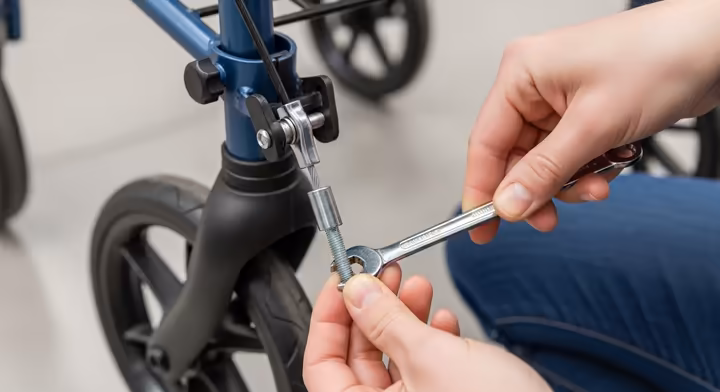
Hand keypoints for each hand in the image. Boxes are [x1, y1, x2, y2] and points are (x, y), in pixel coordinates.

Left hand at [303, 268, 550, 391]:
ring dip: (404, 316)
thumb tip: (355, 291)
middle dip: (373, 307)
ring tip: (419, 286)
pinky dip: (430, 338)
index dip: (328, 316)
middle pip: (357, 356)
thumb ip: (387, 321)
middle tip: (385, 273)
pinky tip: (443, 319)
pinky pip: (422, 368)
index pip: (322, 363)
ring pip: (392, 357)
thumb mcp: (433, 357)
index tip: (341, 281)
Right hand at [464, 0, 719, 242]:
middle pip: (515, 157)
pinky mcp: (583, 113)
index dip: (481, 189)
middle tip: (548, 219)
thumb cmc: (660, 57)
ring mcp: (559, 100)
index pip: (486, 142)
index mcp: (522, 74)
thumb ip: (545, 171)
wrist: (713, 44)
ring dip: (570, 182)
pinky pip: (570, 157)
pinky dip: (588, 170)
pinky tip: (611, 165)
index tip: (480, 227)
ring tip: (599, 185)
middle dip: (539, 189)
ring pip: (544, 163)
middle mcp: (535, 86)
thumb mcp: (594, 125)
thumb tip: (507, 204)